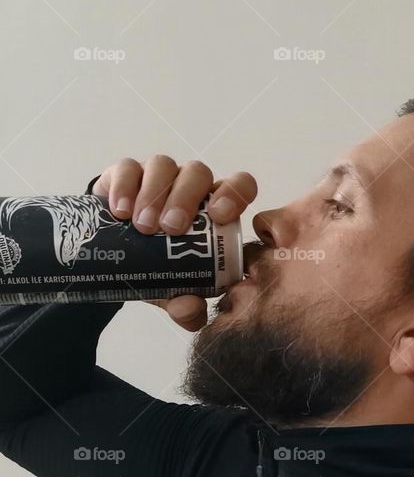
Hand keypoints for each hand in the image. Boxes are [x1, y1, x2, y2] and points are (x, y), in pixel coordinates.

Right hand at [92, 156, 257, 330]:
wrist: (113, 260)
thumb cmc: (156, 269)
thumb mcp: (172, 292)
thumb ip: (186, 307)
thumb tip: (190, 310)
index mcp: (213, 209)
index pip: (238, 186)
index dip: (234, 194)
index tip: (219, 216)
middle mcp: (189, 186)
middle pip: (198, 174)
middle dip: (185, 198)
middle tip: (170, 229)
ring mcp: (158, 176)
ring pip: (164, 166)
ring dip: (154, 194)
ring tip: (142, 227)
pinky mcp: (125, 173)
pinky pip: (127, 168)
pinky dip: (124, 187)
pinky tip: (120, 211)